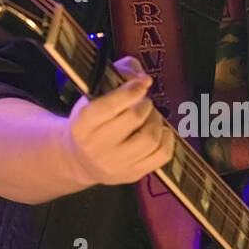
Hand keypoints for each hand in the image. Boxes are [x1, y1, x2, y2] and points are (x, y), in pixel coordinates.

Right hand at [62, 56, 175, 186]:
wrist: (80, 158)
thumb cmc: (92, 120)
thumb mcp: (95, 93)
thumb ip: (120, 73)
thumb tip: (143, 79)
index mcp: (82, 124)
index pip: (108, 106)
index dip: (130, 91)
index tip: (141, 84)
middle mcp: (96, 147)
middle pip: (134, 118)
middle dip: (145, 105)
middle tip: (144, 103)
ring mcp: (115, 164)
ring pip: (151, 138)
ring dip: (157, 121)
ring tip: (150, 118)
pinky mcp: (132, 175)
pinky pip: (162, 155)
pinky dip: (167, 138)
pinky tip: (159, 132)